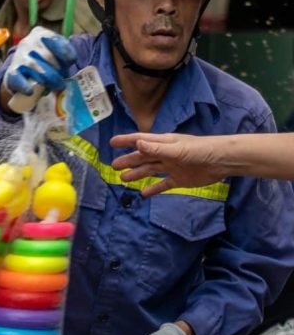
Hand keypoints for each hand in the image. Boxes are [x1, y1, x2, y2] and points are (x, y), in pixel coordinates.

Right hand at [2, 27, 75, 113]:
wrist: (20, 69)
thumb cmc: (43, 59)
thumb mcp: (54, 51)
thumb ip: (64, 54)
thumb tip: (70, 64)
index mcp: (40, 34)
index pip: (54, 40)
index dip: (65, 52)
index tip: (71, 62)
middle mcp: (28, 42)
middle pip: (47, 56)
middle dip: (58, 70)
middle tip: (63, 81)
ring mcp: (19, 56)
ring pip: (35, 66)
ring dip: (48, 79)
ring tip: (57, 86)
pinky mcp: (11, 71)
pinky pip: (17, 78)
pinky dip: (24, 86)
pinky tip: (31, 92)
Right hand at [111, 133, 226, 196]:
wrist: (222, 161)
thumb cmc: (201, 150)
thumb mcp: (177, 150)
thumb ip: (156, 149)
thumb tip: (137, 144)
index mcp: (163, 143)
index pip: (140, 141)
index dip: (126, 141)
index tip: (112, 142)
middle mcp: (165, 154)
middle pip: (142, 158)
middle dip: (128, 161)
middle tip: (113, 166)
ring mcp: (171, 167)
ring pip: (150, 171)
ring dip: (137, 174)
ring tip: (123, 179)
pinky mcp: (179, 180)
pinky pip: (163, 185)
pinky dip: (154, 189)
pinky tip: (144, 194)